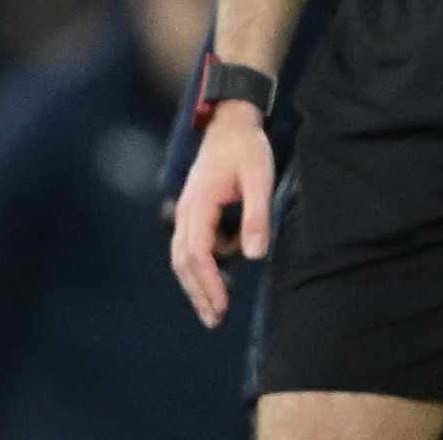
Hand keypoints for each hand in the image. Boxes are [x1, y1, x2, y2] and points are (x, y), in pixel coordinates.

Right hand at [167, 104, 273, 327]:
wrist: (231, 123)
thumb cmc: (247, 149)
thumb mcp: (259, 178)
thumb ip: (256, 215)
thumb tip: (254, 256)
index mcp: (199, 204)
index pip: (196, 254)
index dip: (208, 283)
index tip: (221, 306)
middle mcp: (185, 211)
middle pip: (183, 262)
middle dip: (198, 293)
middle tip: (215, 320)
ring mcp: (186, 211)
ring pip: (182, 257)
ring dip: (196, 284)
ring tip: (214, 309)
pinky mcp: (192, 211)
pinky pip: (189, 247)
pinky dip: (199, 268)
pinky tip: (216, 280)